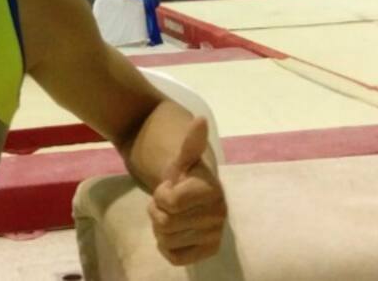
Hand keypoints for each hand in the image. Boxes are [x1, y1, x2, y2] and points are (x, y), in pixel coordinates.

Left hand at [147, 117, 226, 265]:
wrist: (196, 193)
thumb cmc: (186, 175)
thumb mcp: (184, 158)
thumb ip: (190, 142)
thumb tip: (199, 120)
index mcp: (212, 191)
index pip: (168, 202)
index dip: (160, 194)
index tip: (170, 187)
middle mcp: (219, 215)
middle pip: (164, 223)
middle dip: (159, 211)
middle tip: (169, 203)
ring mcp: (215, 235)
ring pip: (166, 240)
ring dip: (161, 228)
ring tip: (173, 215)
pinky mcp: (208, 252)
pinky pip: (174, 257)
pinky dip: (167, 247)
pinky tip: (176, 232)